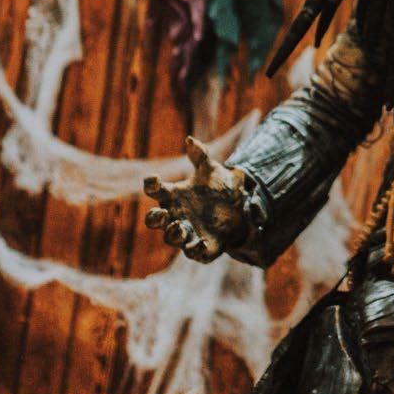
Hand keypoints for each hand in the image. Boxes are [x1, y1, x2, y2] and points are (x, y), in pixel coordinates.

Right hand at [143, 137, 249, 260]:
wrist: (241, 209)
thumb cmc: (219, 188)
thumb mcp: (212, 170)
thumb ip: (200, 156)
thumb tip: (190, 139)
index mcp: (175, 195)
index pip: (155, 190)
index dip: (151, 185)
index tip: (155, 179)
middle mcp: (176, 215)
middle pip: (154, 220)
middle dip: (154, 218)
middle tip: (162, 213)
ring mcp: (188, 232)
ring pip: (171, 238)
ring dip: (173, 234)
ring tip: (180, 226)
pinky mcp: (204, 247)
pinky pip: (195, 254)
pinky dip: (196, 250)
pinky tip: (202, 244)